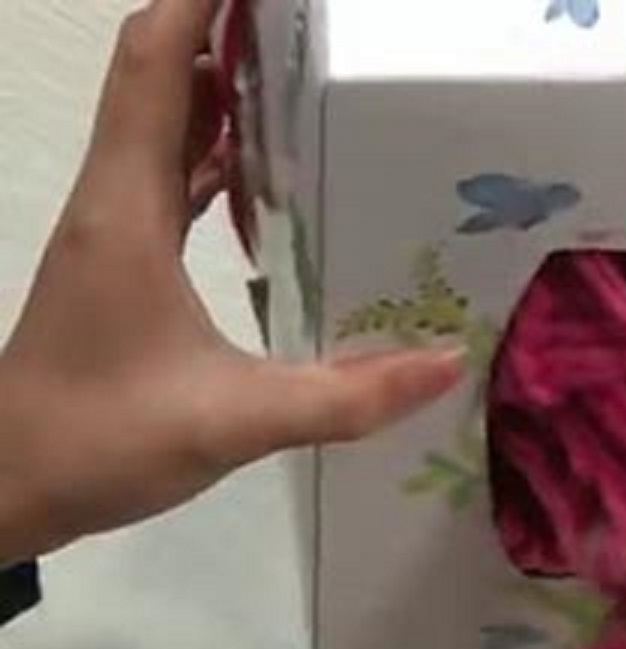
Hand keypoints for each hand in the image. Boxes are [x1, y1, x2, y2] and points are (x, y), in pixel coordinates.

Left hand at [0, 0, 461, 561]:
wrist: (7, 487)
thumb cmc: (100, 438)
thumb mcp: (233, 420)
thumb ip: (344, 397)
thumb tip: (446, 362)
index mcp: (129, 206)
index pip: (157, 64)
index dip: (203, 2)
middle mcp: (115, 197)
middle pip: (161, 74)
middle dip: (228, 31)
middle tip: (314, 30)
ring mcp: (116, 225)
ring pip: (164, 120)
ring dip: (222, 83)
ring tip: (305, 72)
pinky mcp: (124, 257)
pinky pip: (171, 173)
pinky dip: (216, 147)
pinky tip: (272, 168)